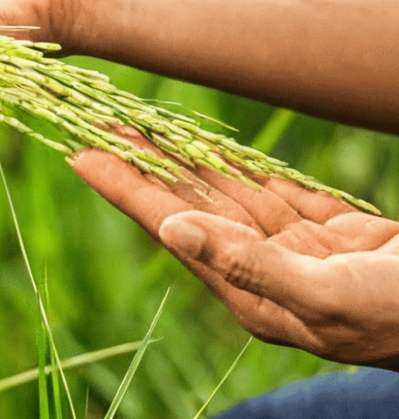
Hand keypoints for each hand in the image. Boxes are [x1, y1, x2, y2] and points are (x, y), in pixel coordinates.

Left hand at [71, 131, 398, 368]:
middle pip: (190, 206)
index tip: (81, 153)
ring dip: (186, 161)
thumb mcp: (329, 295)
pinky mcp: (337, 238)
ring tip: (139, 126)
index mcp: (256, 296)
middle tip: (95, 122)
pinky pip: (277, 195)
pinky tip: (208, 148)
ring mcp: (302, 257)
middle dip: (145, 166)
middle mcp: (268, 276)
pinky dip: (243, 168)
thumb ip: (250, 264)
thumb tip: (173, 230)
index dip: (127, 189)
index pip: (174, 229)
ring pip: (230, 195)